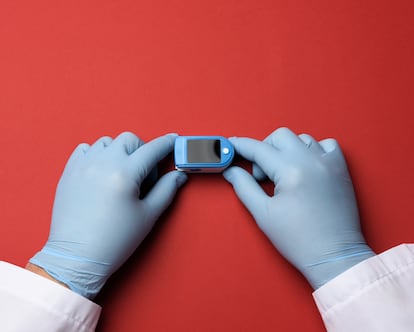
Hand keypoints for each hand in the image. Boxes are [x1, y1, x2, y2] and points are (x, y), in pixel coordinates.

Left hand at [30, 132, 186, 298]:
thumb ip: (166, 190)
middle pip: (130, 140)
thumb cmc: (114, 240)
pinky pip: (86, 149)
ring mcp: (83, 165)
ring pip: (107, 142)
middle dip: (143, 151)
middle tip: (144, 176)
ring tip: (122, 174)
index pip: (152, 149)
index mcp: (125, 174)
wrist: (77, 256)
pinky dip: (98, 154)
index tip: (173, 140)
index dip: (167, 144)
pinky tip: (103, 172)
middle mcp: (103, 163)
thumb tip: (179, 175)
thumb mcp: (148, 215)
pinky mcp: (69, 172)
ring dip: (120, 151)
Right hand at [223, 128, 373, 288]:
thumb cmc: (300, 240)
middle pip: (280, 136)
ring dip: (287, 150)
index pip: (259, 149)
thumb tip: (232, 171)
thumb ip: (244, 187)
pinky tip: (305, 167)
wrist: (334, 256)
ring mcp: (329, 163)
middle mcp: (312, 161)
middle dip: (264, 149)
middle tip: (260, 174)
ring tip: (283, 173)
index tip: (231, 146)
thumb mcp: (263, 214)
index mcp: (291, 171)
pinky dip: (312, 150)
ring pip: (302, 138)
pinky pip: (326, 145)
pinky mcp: (341, 169)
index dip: (241, 146)